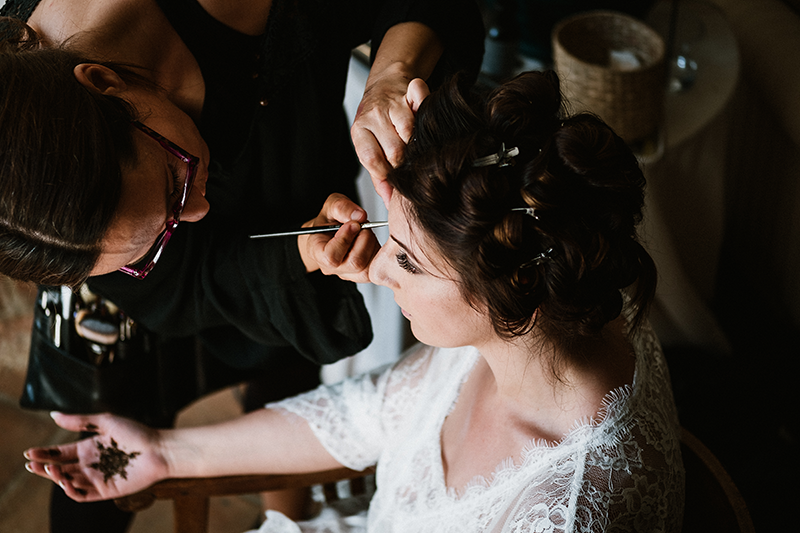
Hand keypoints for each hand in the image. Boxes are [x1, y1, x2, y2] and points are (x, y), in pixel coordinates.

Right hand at [24, 413, 167, 501]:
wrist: (159, 449)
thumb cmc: (136, 432)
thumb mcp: (106, 422)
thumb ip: (80, 421)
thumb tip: (54, 415)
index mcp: (89, 448)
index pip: (61, 453)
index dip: (45, 453)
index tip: (30, 452)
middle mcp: (91, 464)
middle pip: (60, 468)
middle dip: (44, 467)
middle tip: (33, 463)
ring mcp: (97, 478)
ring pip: (69, 482)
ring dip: (56, 478)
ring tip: (51, 469)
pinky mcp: (105, 491)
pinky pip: (83, 495)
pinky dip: (71, 491)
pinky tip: (65, 482)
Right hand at [298, 193, 380, 282]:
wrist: (334, 230)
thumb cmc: (330, 219)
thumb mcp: (331, 205)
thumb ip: (341, 207)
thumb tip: (360, 216)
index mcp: (316, 251)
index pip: (331, 257)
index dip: (345, 240)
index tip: (353, 224)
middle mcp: (330, 267)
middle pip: (354, 263)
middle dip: (364, 239)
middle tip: (362, 225)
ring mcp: (347, 273)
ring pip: (367, 267)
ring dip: (371, 245)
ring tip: (364, 232)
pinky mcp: (362, 275)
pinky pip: (375, 267)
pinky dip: (376, 250)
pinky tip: (369, 240)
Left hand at [351, 71, 429, 206]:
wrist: (385, 84)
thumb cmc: (378, 122)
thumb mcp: (370, 147)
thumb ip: (379, 176)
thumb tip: (389, 202)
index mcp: (359, 132)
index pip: (372, 160)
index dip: (386, 175)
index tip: (396, 183)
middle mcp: (373, 117)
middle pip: (394, 150)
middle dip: (404, 163)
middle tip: (410, 165)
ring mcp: (391, 104)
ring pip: (409, 132)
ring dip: (416, 144)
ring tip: (417, 146)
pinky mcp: (409, 92)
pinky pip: (420, 101)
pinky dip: (424, 107)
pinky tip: (424, 118)